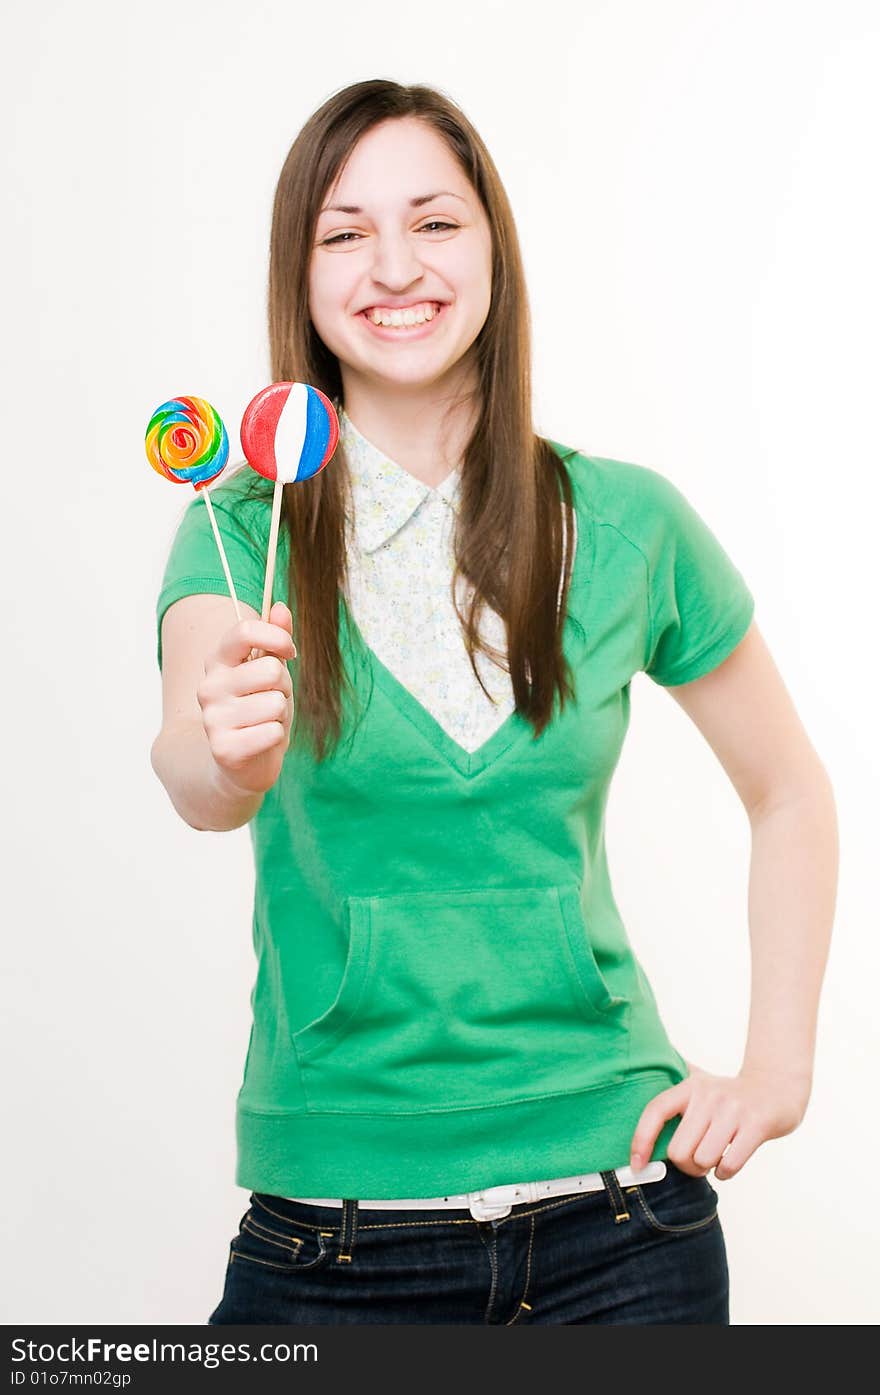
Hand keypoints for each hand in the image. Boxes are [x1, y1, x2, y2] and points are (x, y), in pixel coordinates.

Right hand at [197, 600, 297, 795]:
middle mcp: (209, 686)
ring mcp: (213, 718)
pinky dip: (276, 737)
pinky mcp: (224, 748)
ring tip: (265, 722)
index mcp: (218, 661)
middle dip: (284, 686)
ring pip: (276, 703)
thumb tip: (281, 607)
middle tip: (271, 700)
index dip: (277, 638)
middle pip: (272, 670)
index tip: (290, 651)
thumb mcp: (269, 671)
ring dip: (280, 714)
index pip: (244, 631)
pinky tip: (260, 741)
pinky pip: (273, 732)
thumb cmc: (258, 710)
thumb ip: (274, 639)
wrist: (239, 763)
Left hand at [629, 1059, 811, 1180]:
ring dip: (707, 1169)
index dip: (641, 1140)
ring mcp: (733, 1110)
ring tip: (715, 1158)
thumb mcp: (700, 1080)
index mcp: (690, 1086)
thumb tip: (636, 1068)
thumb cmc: (731, 1094)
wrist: (778, 1087)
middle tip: (697, 1161)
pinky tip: (729, 1163)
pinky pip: (729, 1165)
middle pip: (679, 1151)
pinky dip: (725, 1173)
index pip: (655, 1111)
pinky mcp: (756, 1125)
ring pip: (703, 1160)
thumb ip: (673, 1081)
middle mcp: (709, 1096)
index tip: (637, 1164)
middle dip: (686, 1166)